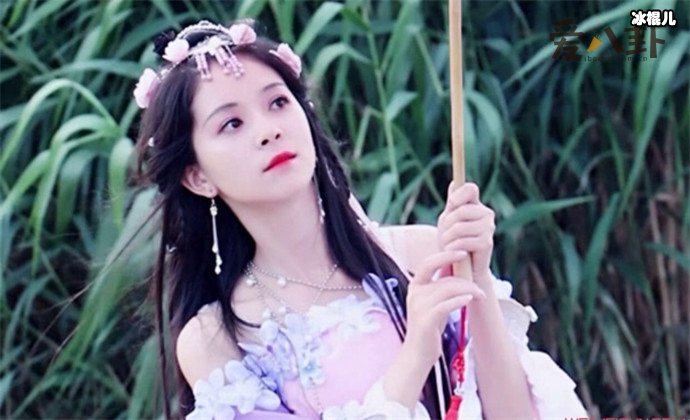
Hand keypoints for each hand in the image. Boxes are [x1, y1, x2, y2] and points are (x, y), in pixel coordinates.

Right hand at [404, 250, 485, 367]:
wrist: (418, 353)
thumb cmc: (429, 326)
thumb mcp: (433, 302)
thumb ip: (440, 284)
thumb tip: (454, 264)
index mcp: (415, 286)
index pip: (428, 262)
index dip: (446, 255)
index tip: (463, 252)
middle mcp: (415, 293)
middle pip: (444, 278)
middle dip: (465, 280)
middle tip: (480, 287)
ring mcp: (418, 306)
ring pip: (448, 289)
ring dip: (469, 291)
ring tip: (480, 296)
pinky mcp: (426, 320)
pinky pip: (446, 304)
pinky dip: (460, 300)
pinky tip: (470, 301)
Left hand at [436, 181, 495, 279]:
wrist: (461, 267)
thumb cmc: (453, 241)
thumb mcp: (449, 219)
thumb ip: (452, 203)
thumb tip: (454, 183)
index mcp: (476, 205)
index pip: (470, 189)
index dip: (459, 194)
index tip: (452, 203)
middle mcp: (486, 213)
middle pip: (460, 210)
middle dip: (446, 225)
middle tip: (445, 236)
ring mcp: (489, 228)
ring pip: (458, 227)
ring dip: (446, 239)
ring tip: (447, 245)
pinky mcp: (487, 243)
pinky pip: (462, 241)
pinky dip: (452, 248)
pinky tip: (453, 253)